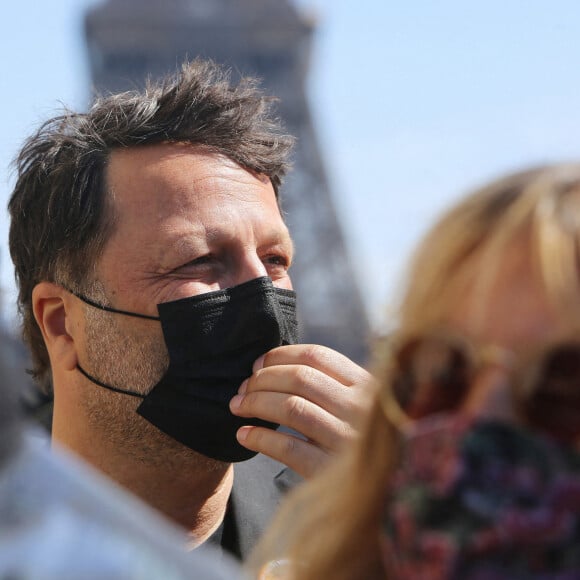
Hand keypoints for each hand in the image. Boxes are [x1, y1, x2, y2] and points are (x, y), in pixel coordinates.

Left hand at [229, 344, 374, 477]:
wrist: (376, 498)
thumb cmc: (360, 443)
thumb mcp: (361, 408)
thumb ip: (334, 385)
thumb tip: (274, 366)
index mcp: (369, 387)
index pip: (318, 356)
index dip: (280, 356)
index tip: (257, 364)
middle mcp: (362, 410)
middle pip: (300, 378)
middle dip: (263, 379)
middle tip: (243, 387)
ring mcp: (348, 441)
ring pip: (291, 408)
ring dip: (256, 403)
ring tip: (238, 407)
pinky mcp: (331, 472)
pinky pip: (287, 448)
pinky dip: (260, 438)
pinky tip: (244, 436)